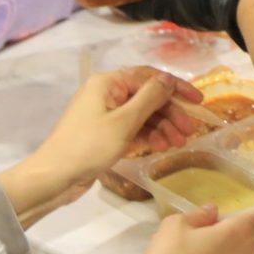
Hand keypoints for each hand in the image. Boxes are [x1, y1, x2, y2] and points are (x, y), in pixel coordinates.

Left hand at [0, 69, 203, 219]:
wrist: (55, 176)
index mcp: (108, 83)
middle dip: (170, 113)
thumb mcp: (124, 121)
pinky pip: (132, 128)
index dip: (176, 88)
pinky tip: (160, 147)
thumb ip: (149, 98)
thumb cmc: (89, 146)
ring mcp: (104, 114)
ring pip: (141, 114)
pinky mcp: (104, 133)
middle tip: (189, 132)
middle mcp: (106, 93)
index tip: (199, 101)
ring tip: (178, 144)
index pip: (149, 77)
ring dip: (162, 127)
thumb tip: (168, 80)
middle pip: (147, 97)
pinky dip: (147, 136)